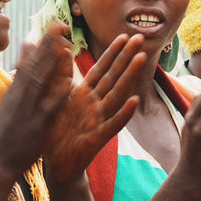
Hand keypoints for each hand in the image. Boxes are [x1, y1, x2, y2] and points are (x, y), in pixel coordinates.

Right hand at [0, 24, 75, 177]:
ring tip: (64, 43)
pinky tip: (69, 82)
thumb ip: (20, 82)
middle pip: (35, 65)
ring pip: (41, 82)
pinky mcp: (37, 126)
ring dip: (52, 62)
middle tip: (59, 23)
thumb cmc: (6, 134)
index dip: (41, 42)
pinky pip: (49, 108)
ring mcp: (28, 110)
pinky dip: (58, 95)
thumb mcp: (10, 104)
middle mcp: (19, 96)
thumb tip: (25, 58)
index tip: (53, 24)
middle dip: (47, 44)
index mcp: (15, 91)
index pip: (29, 61)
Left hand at [42, 33, 147, 185]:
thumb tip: (62, 49)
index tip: (123, 35)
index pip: (101, 68)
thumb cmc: (59, 132)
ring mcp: (99, 119)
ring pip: (117, 94)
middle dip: (127, 57)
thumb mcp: (58, 100)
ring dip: (130, 76)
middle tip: (141, 38)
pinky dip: (123, 112)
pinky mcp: (98, 137)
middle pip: (114, 76)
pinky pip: (113, 123)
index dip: (112, 52)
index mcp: (85, 94)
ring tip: (142, 59)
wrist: (58, 164)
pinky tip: (134, 100)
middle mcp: (96, 104)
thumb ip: (61, 75)